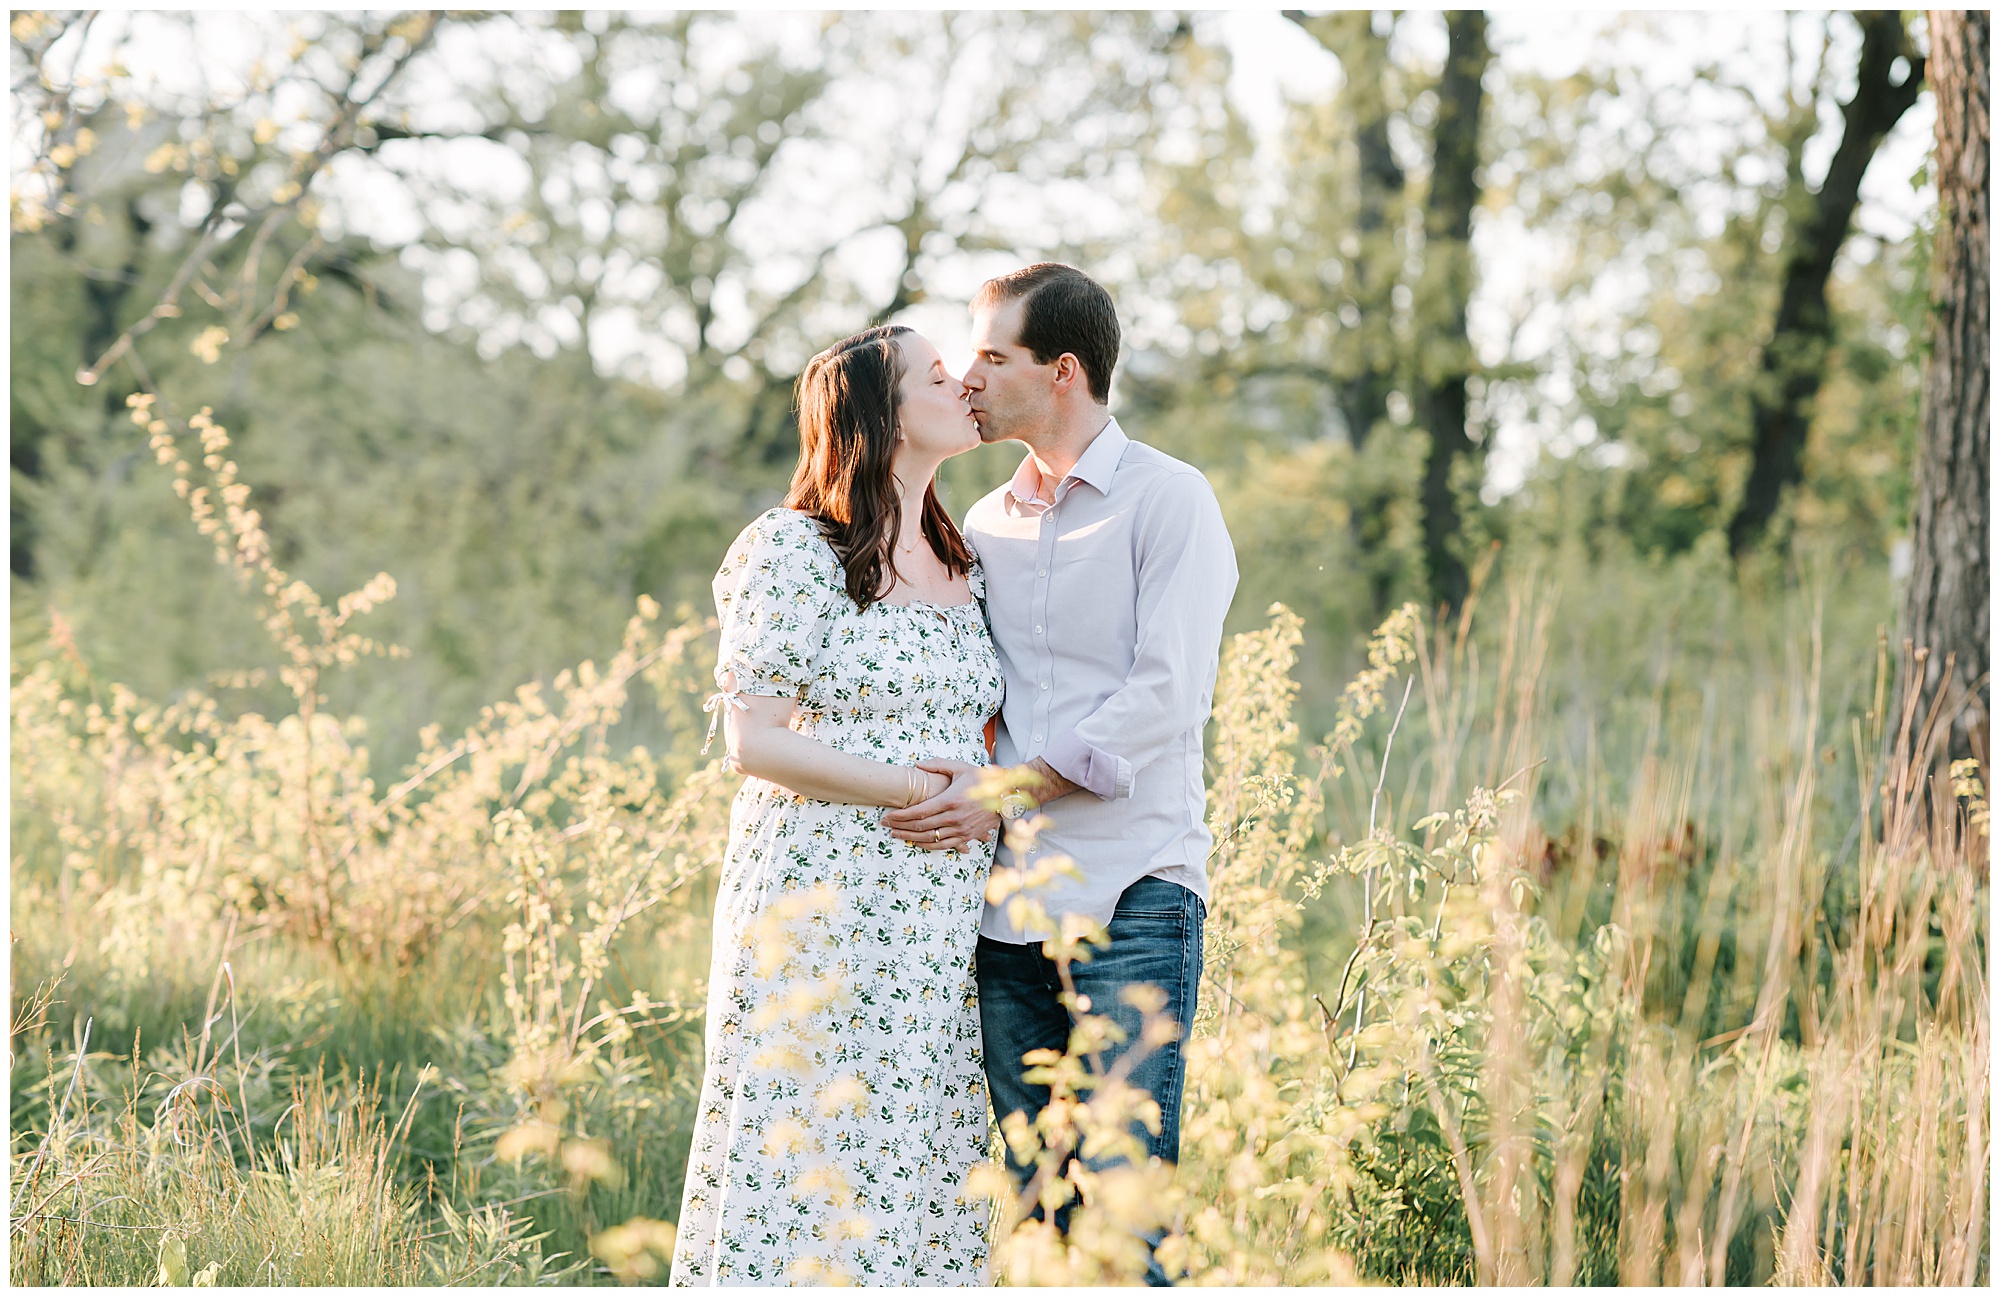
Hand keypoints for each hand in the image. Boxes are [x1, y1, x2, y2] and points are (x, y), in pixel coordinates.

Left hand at [883, 758, 1002, 851]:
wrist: (1006, 795)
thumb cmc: (982, 778)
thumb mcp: (960, 768)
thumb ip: (937, 764)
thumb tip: (917, 764)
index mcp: (950, 800)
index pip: (918, 812)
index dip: (900, 816)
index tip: (888, 816)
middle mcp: (953, 818)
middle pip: (920, 826)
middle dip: (900, 827)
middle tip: (886, 825)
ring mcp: (960, 829)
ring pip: (930, 838)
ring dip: (910, 838)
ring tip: (896, 835)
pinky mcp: (967, 836)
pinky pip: (944, 845)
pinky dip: (928, 845)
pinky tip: (917, 843)